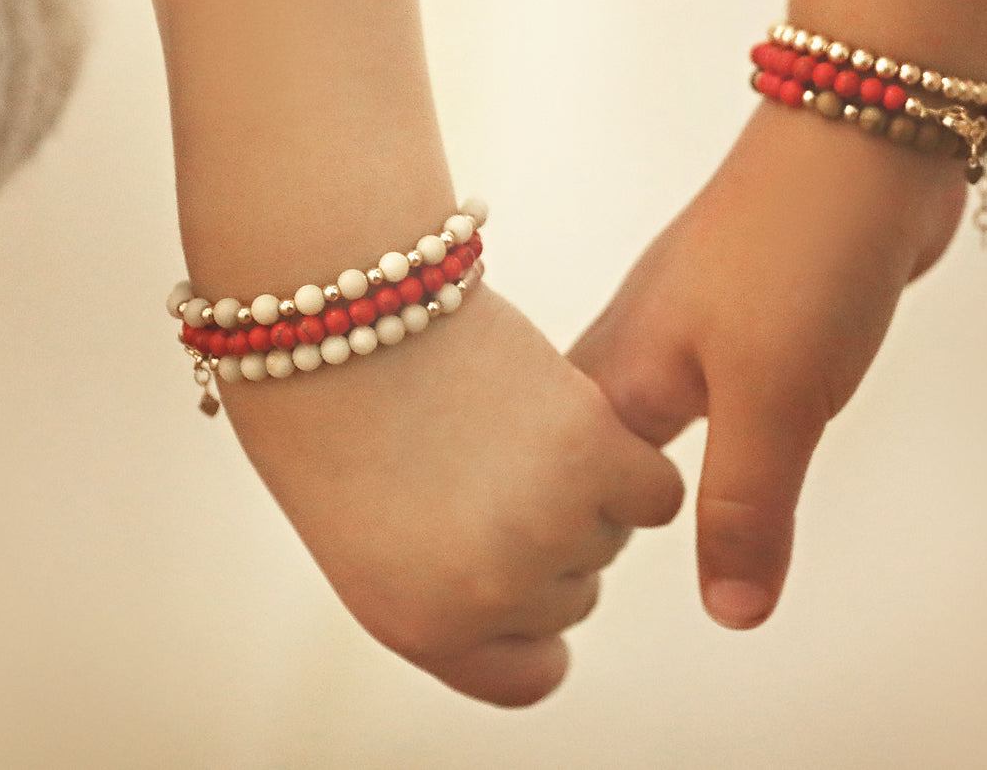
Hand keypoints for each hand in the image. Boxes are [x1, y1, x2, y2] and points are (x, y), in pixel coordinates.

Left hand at [218, 286, 683, 706]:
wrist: (332, 308)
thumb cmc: (332, 409)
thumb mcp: (368, 546)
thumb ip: (448, 590)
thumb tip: (528, 590)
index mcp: (423, 626)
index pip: (528, 676)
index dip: (535, 630)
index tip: (535, 594)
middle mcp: (490, 592)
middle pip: (573, 596)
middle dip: (546, 542)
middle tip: (494, 469)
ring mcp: (548, 523)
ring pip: (610, 535)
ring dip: (583, 490)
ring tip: (509, 428)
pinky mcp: (592, 449)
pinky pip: (654, 491)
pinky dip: (627, 461)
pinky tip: (572, 421)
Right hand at [569, 100, 965, 629]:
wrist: (868, 131)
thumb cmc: (801, 252)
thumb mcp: (773, 399)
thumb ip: (746, 510)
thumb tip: (728, 614)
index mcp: (625, 367)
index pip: (562, 474)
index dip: (556, 532)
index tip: (547, 593)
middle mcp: (645, 340)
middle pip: (592, 438)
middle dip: (586, 498)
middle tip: (576, 571)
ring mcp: (697, 316)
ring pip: (654, 407)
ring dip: (647, 462)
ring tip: (634, 525)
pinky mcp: (754, 304)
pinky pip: (713, 383)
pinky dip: (714, 426)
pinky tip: (726, 445)